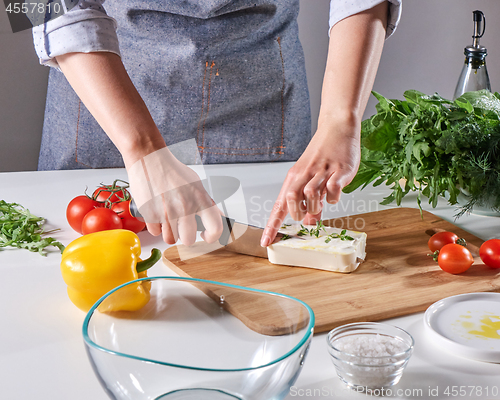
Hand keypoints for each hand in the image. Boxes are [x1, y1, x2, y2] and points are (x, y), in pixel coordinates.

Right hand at [126, 147, 222, 245]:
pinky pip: (154, 232)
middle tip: (181, 227)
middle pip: (188, 239)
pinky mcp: (150, 214)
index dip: (212, 236)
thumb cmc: (172, 171)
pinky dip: (155, 226)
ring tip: (168, 219)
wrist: (149, 159)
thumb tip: (219, 216)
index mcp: (200, 198)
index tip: (205, 236)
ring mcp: (167, 212)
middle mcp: (185, 206)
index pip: (215, 227)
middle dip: (185, 236)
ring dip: (169, 232)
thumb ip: (206, 201)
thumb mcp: (195, 183)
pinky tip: (156, 214)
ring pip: (170, 239)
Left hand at [261, 123, 359, 245]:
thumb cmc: (322, 155)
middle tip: (308, 211)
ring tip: (323, 200)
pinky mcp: (339, 171)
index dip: (272, 226)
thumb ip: (310, 202)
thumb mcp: (311, 177)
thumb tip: (309, 221)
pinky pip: (333, 189)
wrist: (337, 128)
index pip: (279, 206)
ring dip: (317, 205)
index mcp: (294, 178)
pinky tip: (335, 192)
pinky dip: (334, 197)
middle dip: (298, 212)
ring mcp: (321, 172)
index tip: (266, 242)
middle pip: (291, 199)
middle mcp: (304, 175)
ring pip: (311, 195)